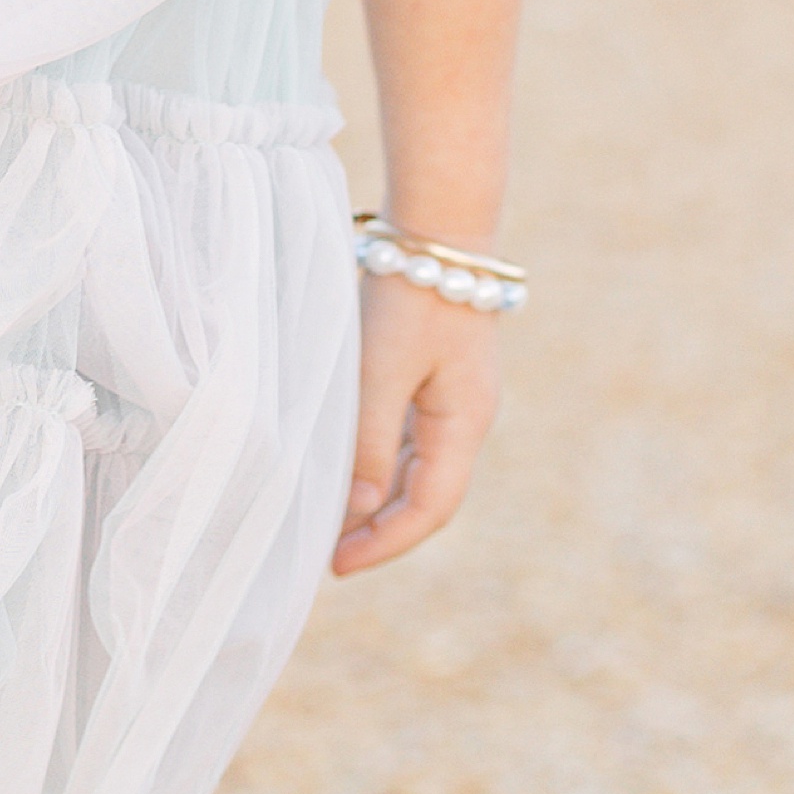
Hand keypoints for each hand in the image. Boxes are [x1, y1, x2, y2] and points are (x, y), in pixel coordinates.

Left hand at [332, 281, 501, 572]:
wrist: (438, 227)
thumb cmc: (408, 297)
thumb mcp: (380, 372)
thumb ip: (369, 442)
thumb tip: (357, 509)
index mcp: (465, 424)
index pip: (430, 509)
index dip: (385, 544)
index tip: (336, 566)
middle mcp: (467, 419)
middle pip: (426, 495)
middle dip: (379, 529)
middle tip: (325, 553)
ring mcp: (455, 398)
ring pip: (417, 469)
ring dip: (377, 499)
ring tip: (328, 519)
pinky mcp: (438, 377)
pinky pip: (410, 438)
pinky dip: (380, 464)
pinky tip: (346, 470)